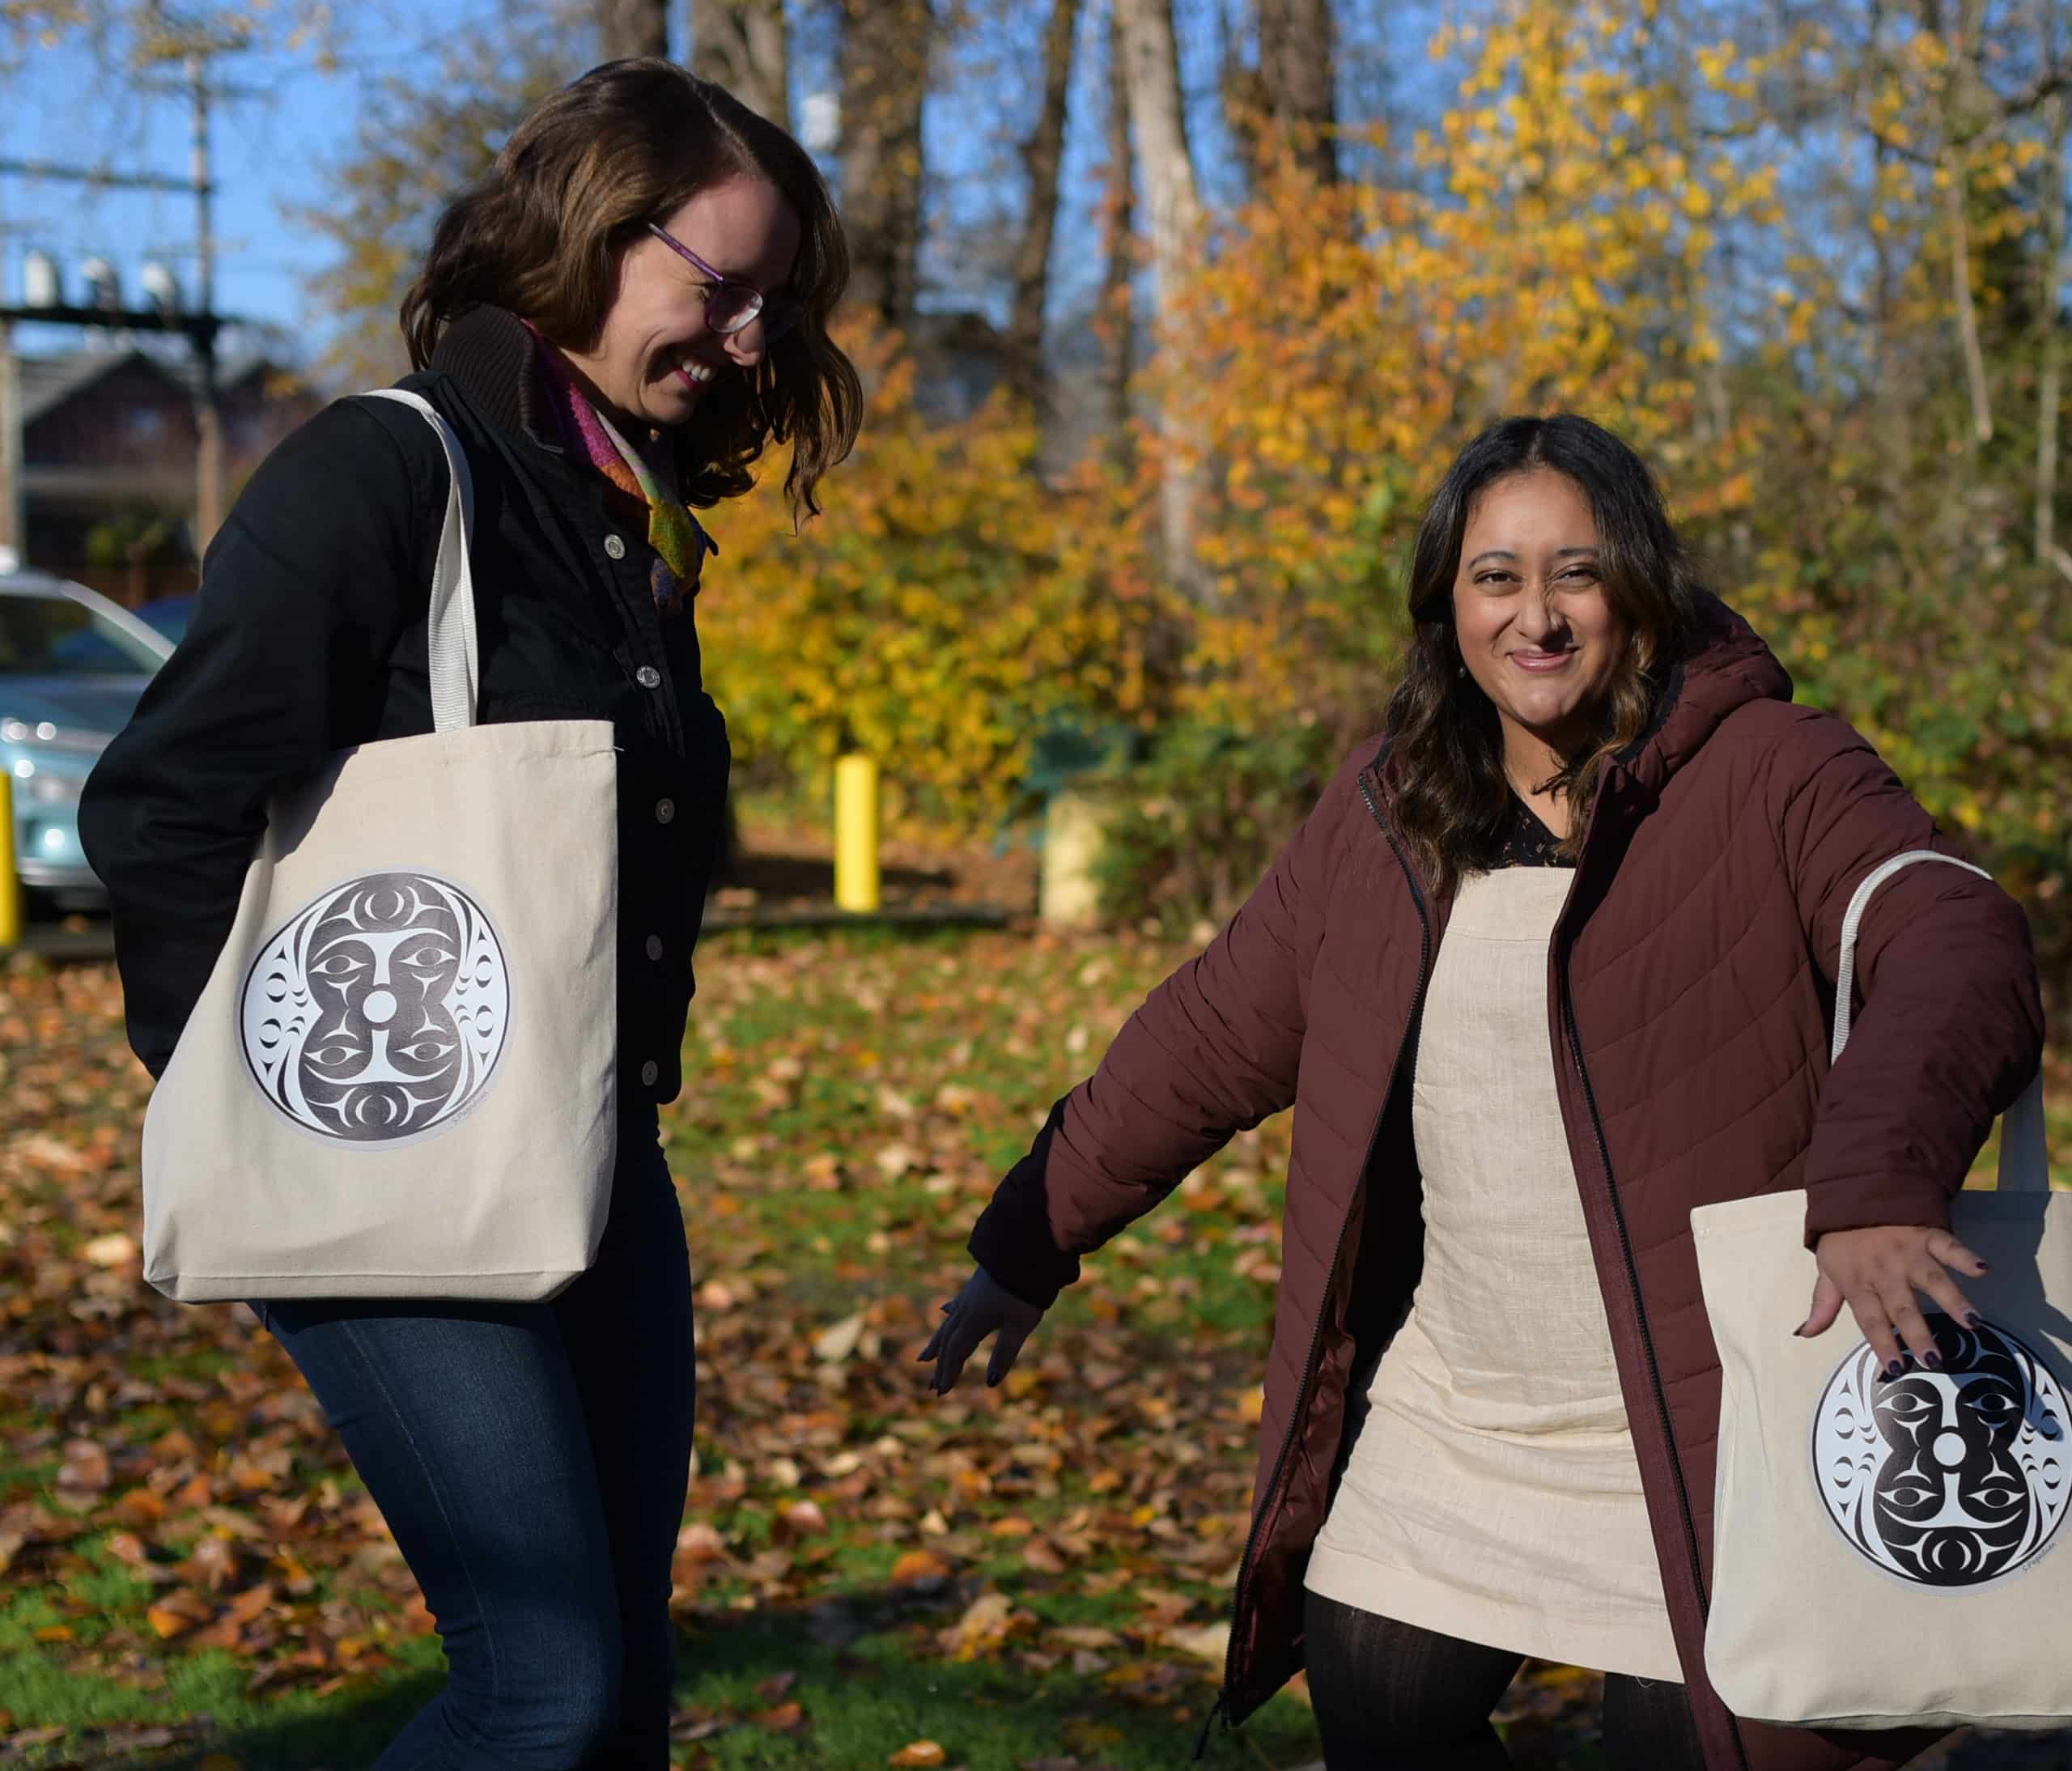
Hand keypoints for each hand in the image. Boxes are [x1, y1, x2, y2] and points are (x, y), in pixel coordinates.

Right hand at [919, 1266, 1046, 1393]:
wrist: (1027, 1249)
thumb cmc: (1026, 1290)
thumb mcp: (1020, 1326)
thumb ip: (1004, 1354)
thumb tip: (991, 1383)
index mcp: (974, 1321)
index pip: (955, 1352)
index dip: (948, 1372)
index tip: (942, 1392)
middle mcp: (965, 1309)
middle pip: (947, 1342)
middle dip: (940, 1365)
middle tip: (933, 1386)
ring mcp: (969, 1296)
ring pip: (948, 1324)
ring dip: (937, 1343)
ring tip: (924, 1357)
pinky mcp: (976, 1286)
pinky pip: (956, 1306)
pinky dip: (949, 1314)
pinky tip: (945, 1311)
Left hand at [1798, 1224, 1987, 1375]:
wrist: (1853, 1194)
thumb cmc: (1842, 1240)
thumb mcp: (1826, 1270)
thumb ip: (1822, 1304)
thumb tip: (1804, 1333)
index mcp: (1858, 1282)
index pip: (1869, 1318)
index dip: (1882, 1343)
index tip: (1896, 1369)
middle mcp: (1884, 1270)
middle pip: (1902, 1306)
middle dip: (1917, 1334)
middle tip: (1934, 1360)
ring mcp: (1908, 1252)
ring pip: (1932, 1279)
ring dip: (1952, 1300)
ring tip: (1972, 1322)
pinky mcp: (1927, 1234)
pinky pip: (1948, 1246)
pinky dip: (1965, 1256)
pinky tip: (1982, 1269)